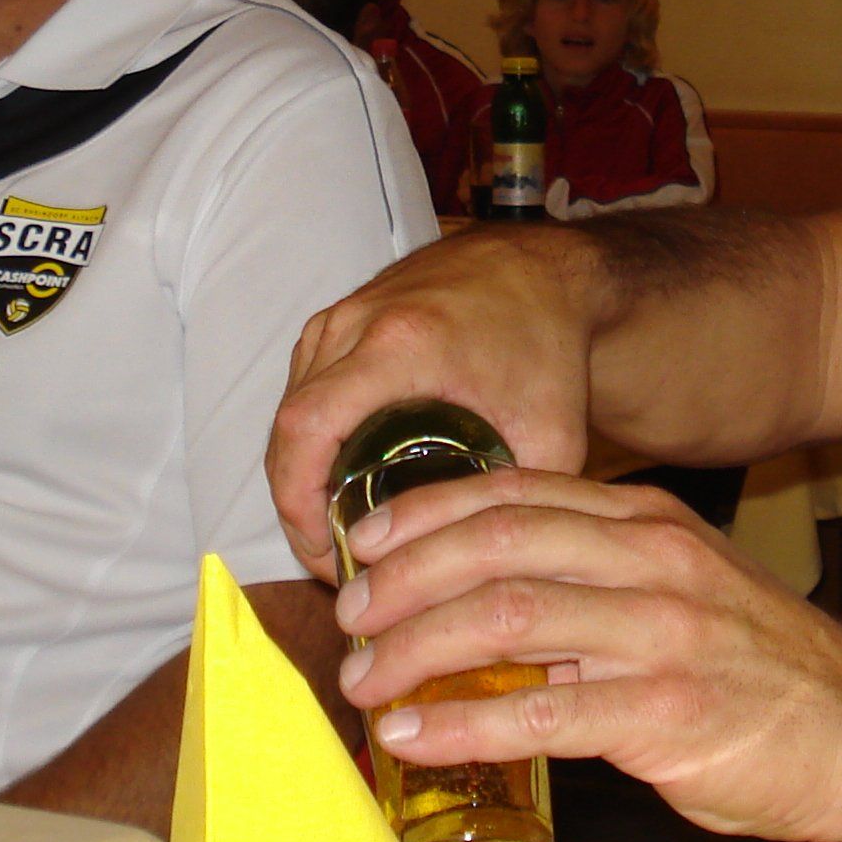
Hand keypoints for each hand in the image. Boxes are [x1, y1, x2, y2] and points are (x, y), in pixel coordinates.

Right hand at [269, 231, 599, 577]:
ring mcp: (343, 315)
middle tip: (336, 561)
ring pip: (291, 409)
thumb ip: (525, 504)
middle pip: (289, 428)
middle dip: (298, 504)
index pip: (307, 427)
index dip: (295, 500)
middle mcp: (357, 322)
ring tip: (341, 532)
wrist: (543, 270)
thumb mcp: (552, 431)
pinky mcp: (342, 318)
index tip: (323, 551)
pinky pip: (304, 387)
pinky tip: (341, 483)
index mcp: (401, 344)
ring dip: (301, 474)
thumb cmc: (546, 338)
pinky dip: (311, 440)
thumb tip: (492, 571)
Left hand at [332, 466, 841, 841]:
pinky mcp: (668, 713)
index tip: (364, 543)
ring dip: (415, 650)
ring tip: (365, 683)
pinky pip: (541, 713)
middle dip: (403, 579)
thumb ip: (602, 587)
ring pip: (505, 618)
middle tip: (350, 618)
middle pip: (495, 545)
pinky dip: (462, 725)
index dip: (427, 515)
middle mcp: (652, 562)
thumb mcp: (688, 594)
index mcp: (651, 523)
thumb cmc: (773, 678)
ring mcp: (662, 634)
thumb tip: (492, 612)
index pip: (516, 495)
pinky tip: (416, 739)